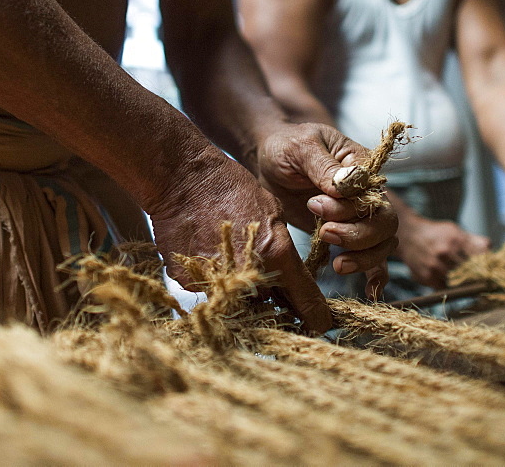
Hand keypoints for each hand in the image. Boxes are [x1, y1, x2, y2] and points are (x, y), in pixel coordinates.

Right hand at [148, 147, 331, 332]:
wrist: (183, 180)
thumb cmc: (230, 188)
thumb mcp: (272, 211)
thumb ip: (282, 247)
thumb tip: (288, 275)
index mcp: (275, 253)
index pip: (304, 297)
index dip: (316, 314)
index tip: (321, 324)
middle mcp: (248, 273)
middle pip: (268, 306)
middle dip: (273, 303)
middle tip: (274, 293)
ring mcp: (217, 280)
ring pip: (238, 302)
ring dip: (243, 293)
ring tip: (238, 267)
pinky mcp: (190, 281)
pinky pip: (211, 291)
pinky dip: (216, 281)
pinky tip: (213, 257)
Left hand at [255, 122, 398, 299]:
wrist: (267, 160)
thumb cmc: (285, 147)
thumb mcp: (301, 148)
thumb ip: (324, 166)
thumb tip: (346, 186)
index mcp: (362, 166)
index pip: (372, 193)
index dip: (350, 207)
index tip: (315, 203)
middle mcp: (367, 193)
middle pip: (384, 222)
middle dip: (356, 235)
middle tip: (324, 232)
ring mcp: (358, 217)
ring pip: (383, 243)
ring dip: (364, 257)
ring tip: (337, 264)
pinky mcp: (346, 235)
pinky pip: (373, 258)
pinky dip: (375, 275)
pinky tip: (369, 291)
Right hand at [398, 217, 489, 287]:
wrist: (408, 236)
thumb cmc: (436, 233)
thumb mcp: (455, 230)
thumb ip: (474, 240)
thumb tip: (491, 250)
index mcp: (456, 239)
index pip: (480, 256)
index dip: (488, 265)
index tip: (491, 270)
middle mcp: (445, 252)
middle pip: (471, 272)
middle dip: (478, 276)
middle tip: (481, 279)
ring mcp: (435, 266)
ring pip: (458, 282)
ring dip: (463, 282)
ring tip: (464, 279)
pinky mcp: (426, 276)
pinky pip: (444, 287)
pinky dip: (448, 285)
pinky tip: (447, 278)